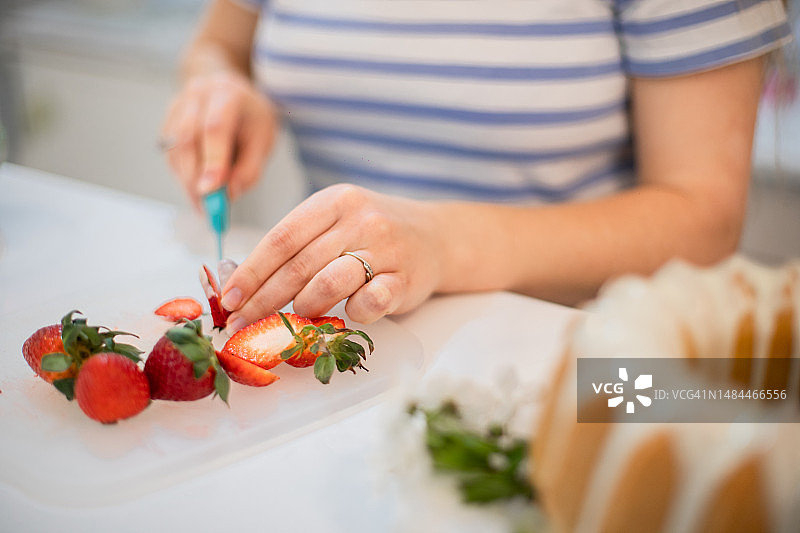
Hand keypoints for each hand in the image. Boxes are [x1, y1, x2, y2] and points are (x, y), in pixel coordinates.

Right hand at [160, 71, 275, 207]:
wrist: (229, 91)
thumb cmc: (250, 118)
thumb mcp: (264, 140)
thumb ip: (249, 169)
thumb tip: (228, 194)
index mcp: (227, 94)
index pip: (215, 128)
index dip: (212, 161)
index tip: (210, 191)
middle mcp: (197, 95)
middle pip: (187, 139)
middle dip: (195, 178)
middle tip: (207, 207)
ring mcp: (178, 106)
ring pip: (174, 150)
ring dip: (188, 181)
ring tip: (204, 203)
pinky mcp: (167, 121)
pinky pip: (170, 154)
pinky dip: (183, 175)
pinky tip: (196, 186)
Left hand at [220, 184, 445, 328]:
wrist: (435, 237)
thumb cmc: (371, 233)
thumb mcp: (334, 222)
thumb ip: (296, 245)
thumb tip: (241, 284)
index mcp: (334, 202)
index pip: (281, 239)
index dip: (251, 272)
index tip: (230, 298)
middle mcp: (360, 220)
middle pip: (299, 265)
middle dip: (264, 300)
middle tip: (242, 324)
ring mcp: (386, 249)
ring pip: (330, 282)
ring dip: (304, 306)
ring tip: (297, 316)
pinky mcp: (405, 279)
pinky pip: (369, 303)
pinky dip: (350, 314)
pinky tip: (345, 316)